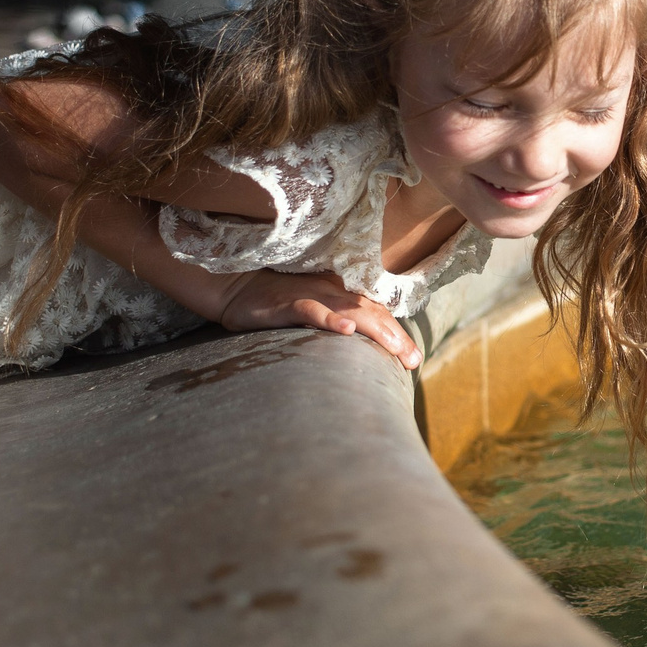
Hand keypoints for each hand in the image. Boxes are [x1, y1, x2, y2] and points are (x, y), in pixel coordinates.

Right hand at [208, 268, 423, 369]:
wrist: (232, 285)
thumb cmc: (271, 300)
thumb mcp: (308, 309)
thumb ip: (331, 320)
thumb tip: (356, 344)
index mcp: (338, 292)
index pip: (376, 311)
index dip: (397, 332)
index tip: (414, 358)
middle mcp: (330, 290)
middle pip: (371, 311)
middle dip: (396, 336)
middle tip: (414, 361)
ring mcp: (309, 294)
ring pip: (350, 309)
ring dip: (376, 329)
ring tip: (396, 348)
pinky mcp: (286, 303)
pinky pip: (312, 310)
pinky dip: (330, 319)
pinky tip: (346, 330)